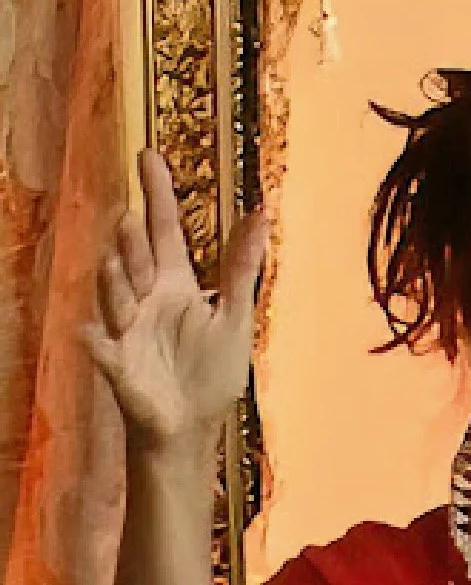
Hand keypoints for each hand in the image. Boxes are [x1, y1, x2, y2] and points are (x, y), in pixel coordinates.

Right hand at [81, 149, 268, 454]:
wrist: (189, 428)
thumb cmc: (211, 374)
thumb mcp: (235, 318)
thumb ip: (243, 267)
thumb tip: (263, 212)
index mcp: (176, 285)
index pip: (165, 230)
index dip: (157, 194)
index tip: (148, 156)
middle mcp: (146, 299)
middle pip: (135, 257)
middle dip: (130, 239)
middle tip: (130, 217)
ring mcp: (127, 328)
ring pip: (115, 292)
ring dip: (114, 280)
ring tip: (117, 262)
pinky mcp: (116, 362)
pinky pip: (100, 346)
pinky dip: (96, 341)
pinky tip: (93, 334)